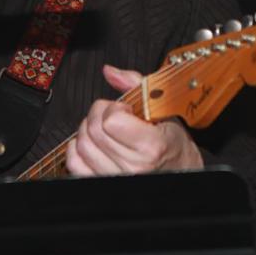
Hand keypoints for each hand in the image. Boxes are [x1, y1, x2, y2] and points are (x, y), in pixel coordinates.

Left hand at [65, 64, 204, 175]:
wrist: (180, 170)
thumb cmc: (173, 144)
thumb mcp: (164, 111)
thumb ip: (135, 86)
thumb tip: (111, 72)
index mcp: (151, 147)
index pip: (110, 120)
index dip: (114, 107)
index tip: (125, 109)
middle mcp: (133, 166)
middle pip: (93, 129)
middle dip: (99, 113)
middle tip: (113, 114)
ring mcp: (117, 177)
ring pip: (82, 144)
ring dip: (88, 129)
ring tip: (105, 127)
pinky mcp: (102, 182)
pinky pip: (75, 163)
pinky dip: (77, 148)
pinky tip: (93, 142)